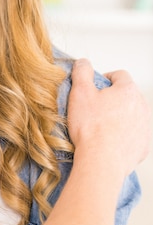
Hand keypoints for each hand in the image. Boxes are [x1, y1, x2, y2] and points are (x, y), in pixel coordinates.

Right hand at [68, 58, 150, 175]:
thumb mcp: (79, 93)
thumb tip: (83, 62)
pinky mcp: (144, 145)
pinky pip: (134, 135)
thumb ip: (82, 72)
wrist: (101, 162)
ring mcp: (145, 127)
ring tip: (101, 127)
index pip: (119, 75)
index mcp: (127, 90)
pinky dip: (123, 136)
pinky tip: (109, 141)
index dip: (105, 79)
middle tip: (95, 110)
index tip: (94, 89)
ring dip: (119, 117)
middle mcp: (142, 106)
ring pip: (132, 115)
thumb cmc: (90, 128)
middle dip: (112, 100)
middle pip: (127, 96)